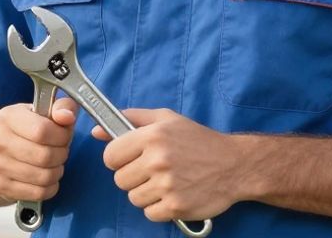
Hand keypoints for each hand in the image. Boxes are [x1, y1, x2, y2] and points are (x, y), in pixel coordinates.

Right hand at [0, 97, 77, 202]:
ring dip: (57, 172)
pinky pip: (38, 193)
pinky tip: (46, 178)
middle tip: (61, 151)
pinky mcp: (1, 186)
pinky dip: (50, 187)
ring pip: (44, 177)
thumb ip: (63, 107)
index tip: (64, 136)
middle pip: (45, 156)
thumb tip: (67, 116)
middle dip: (61, 155)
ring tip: (54, 164)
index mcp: (7, 117)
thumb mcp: (45, 111)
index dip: (62, 136)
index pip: (42, 131)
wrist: (1, 153)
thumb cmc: (29, 130)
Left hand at [93, 108, 243, 222]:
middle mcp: (158, 160)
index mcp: (152, 136)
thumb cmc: (198, 140)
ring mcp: (167, 185)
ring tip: (165, 182)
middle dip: (133, 176)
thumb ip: (130, 119)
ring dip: (145, 193)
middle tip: (153, 171)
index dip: (118, 158)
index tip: (131, 158)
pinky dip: (159, 208)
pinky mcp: (176, 206)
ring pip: (133, 198)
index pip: (110, 156)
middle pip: (119, 179)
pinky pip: (149, 213)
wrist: (234, 165)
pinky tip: (173, 194)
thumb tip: (97, 131)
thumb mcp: (166, 119)